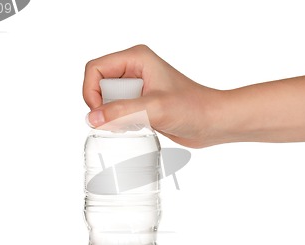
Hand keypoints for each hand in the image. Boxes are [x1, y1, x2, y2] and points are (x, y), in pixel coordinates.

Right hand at [83, 45, 221, 147]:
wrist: (213, 122)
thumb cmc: (193, 108)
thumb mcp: (154, 109)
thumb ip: (121, 112)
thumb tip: (92, 118)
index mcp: (136, 59)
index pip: (95, 69)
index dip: (91, 92)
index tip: (100, 113)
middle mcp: (135, 69)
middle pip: (99, 86)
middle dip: (106, 107)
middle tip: (126, 119)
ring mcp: (138, 87)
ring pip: (108, 101)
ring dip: (115, 116)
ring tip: (136, 123)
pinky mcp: (142, 104)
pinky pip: (118, 112)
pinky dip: (122, 122)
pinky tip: (140, 126)